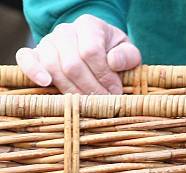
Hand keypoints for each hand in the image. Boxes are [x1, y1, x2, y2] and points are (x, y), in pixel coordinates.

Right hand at [16, 14, 141, 93]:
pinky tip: (45, 83)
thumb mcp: (127, 51)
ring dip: (72, 90)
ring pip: (54, 68)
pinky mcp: (35, 54)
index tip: (115, 91)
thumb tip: (113, 62)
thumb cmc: (112, 53)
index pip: (91, 51)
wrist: (93, 48)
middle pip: (73, 64)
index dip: (104, 76)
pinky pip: (26, 59)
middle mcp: (65, 31)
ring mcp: (48, 42)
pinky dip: (33, 71)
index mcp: (88, 26)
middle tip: (103, 101)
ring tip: (87, 102)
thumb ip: (127, 56)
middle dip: (90, 87)